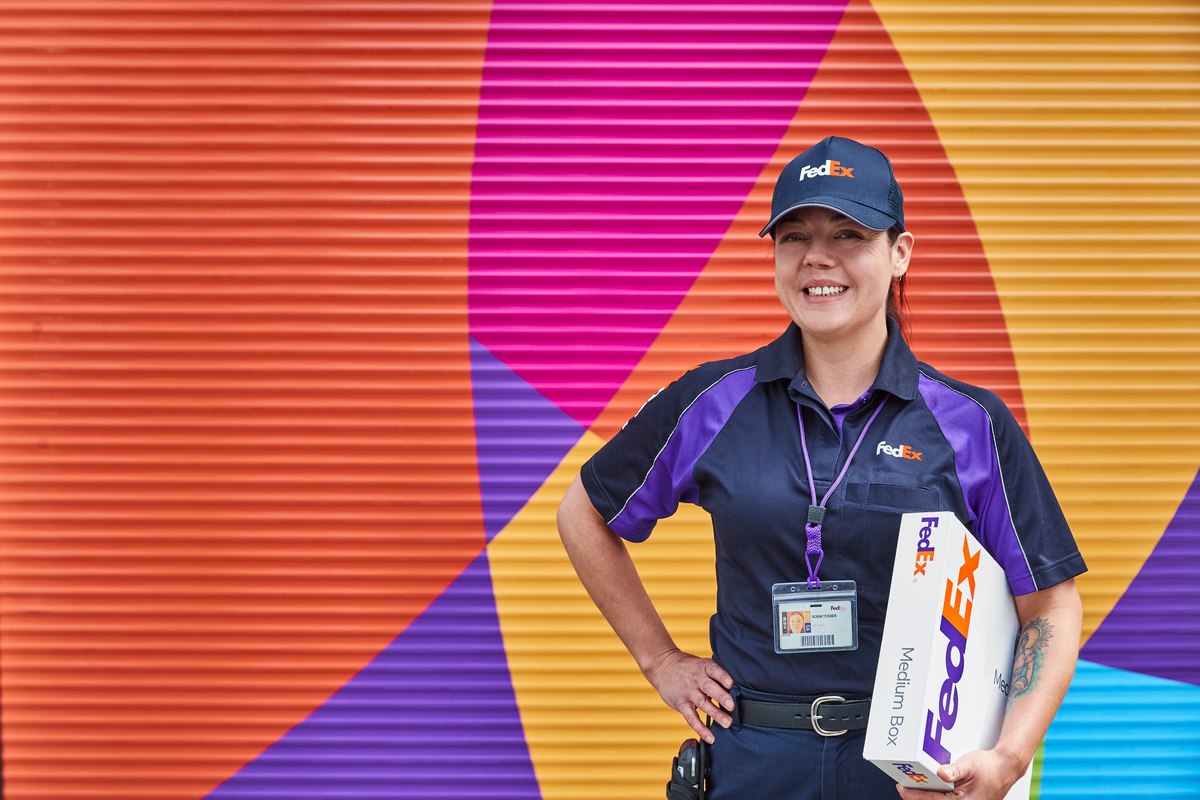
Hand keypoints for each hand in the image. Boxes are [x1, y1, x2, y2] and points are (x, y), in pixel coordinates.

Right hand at [644, 649, 734, 743]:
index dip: (723, 677)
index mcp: (703, 668)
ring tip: (727, 723)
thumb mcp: (701, 664)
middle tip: (732, 707)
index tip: (731, 684)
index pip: (714, 670)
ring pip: (702, 704)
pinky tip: (710, 737)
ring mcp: (688, 692)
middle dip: (722, 697)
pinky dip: (701, 728)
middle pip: (709, 688)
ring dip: (715, 714)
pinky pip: (691, 718)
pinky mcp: (681, 704)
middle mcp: (696, 680)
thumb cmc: (687, 667)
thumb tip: (737, 688)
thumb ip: (716, 674)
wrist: (662, 666)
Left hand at [896, 748, 1023, 799]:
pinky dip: (935, 795)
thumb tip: (941, 772)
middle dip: (917, 796)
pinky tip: (927, 787)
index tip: (902, 788)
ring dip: (926, 796)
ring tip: (911, 786)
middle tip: (903, 787)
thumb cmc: (991, 768)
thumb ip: (955, 770)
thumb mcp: (970, 765)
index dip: (914, 795)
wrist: (1005, 769)